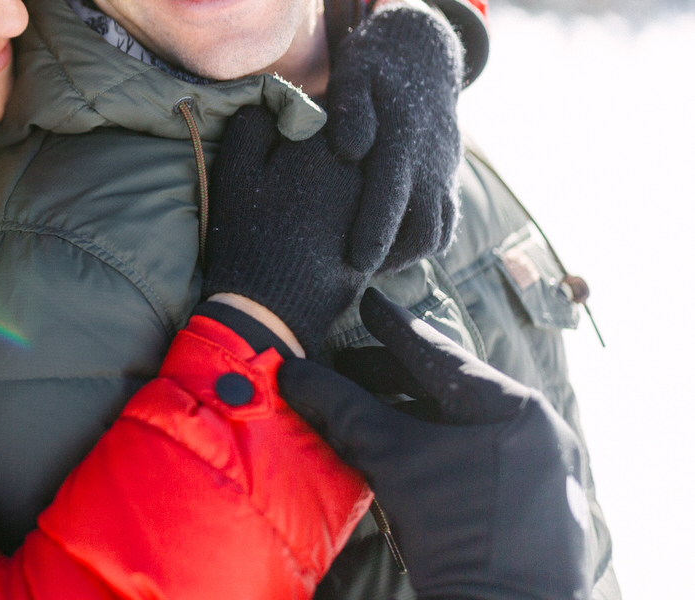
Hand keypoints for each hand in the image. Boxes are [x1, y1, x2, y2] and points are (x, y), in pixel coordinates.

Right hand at [202, 104, 363, 354]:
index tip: (286, 135)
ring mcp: (377, 205)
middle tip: (298, 170)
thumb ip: (253, 123)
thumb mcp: (236, 172)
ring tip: (310, 201)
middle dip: (331, 145)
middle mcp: (363, 169)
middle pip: (352, 139)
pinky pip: (372, 210)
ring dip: (346, 177)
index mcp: (327, 142)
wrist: (271, 309)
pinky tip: (325, 227)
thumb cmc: (246, 236)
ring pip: (365, 175)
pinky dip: (355, 211)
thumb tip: (270, 102)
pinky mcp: (382, 237)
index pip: (323, 106)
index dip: (302, 118)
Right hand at [278, 289, 591, 599]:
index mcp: (516, 408)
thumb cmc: (459, 534)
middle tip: (347, 366)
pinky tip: (396, 456)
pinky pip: (476, 459)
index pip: (440, 353)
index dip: (394, 327)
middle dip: (392, 379)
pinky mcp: (535, 508)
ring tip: (362, 413)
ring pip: (462, 427)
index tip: (369, 303)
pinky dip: (433, 450)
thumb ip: (343, 407)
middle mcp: (540, 433)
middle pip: (450, 390)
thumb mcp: (392, 458)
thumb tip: (293, 372)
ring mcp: (543, 473)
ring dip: (409, 417)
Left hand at [325, 0, 464, 273]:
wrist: (421, 48)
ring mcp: (444, 169)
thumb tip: (349, 150)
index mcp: (405, 138)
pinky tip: (390, 251)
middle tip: (351, 278)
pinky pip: (445, 220)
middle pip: (423, 225)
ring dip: (408, 254)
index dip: (376, 231)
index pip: (393, 193)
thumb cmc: (373, 64)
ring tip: (368, 269)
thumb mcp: (355, 74)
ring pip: (438, 229)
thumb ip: (351, 110)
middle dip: (392, 257)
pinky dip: (423, 242)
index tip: (356, 263)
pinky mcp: (446, 174)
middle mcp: (431, 160)